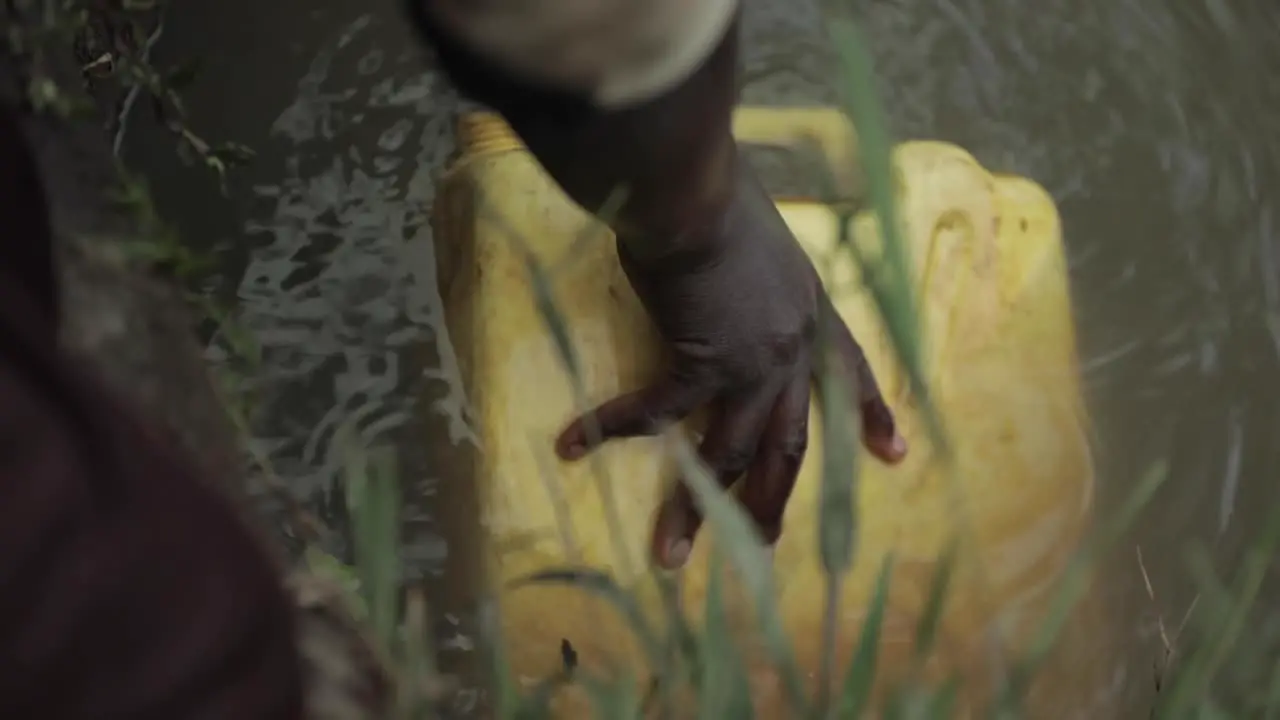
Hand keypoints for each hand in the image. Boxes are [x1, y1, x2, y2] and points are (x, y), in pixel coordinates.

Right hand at [555, 158, 906, 569]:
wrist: (695, 192)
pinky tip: (572, 444)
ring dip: (696, 508)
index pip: (850, 371)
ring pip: (729, 454)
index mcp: (812, 311)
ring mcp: (750, 364)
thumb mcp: (760, 241)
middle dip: (774, 498)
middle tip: (764, 541)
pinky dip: (609, 427)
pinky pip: (655, 412)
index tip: (894, 455)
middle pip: (790, 442)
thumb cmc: (720, 198)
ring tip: (672, 553)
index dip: (872, 414)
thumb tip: (728, 282)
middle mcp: (791, 347)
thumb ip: (755, 275)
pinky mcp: (700, 364)